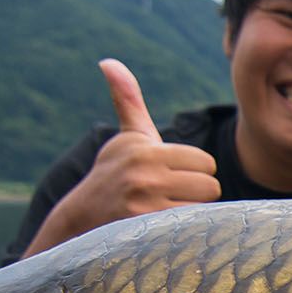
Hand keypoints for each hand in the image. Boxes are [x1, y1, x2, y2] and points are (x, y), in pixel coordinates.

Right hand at [21, 59, 221, 255]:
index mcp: (144, 148)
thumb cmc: (115, 174)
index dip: (195, 172)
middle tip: (172, 196)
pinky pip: (190, 228)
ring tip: (166, 210)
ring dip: (192, 212)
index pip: (205, 162)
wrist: (81, 219)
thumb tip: (108, 62)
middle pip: (210, 185)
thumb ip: (127, 100)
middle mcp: (143, 173)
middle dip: (197, 193)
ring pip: (202, 207)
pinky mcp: (145, 229)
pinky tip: (165, 228)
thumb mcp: (126, 139)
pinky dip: (185, 231)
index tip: (173, 176)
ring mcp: (143, 203)